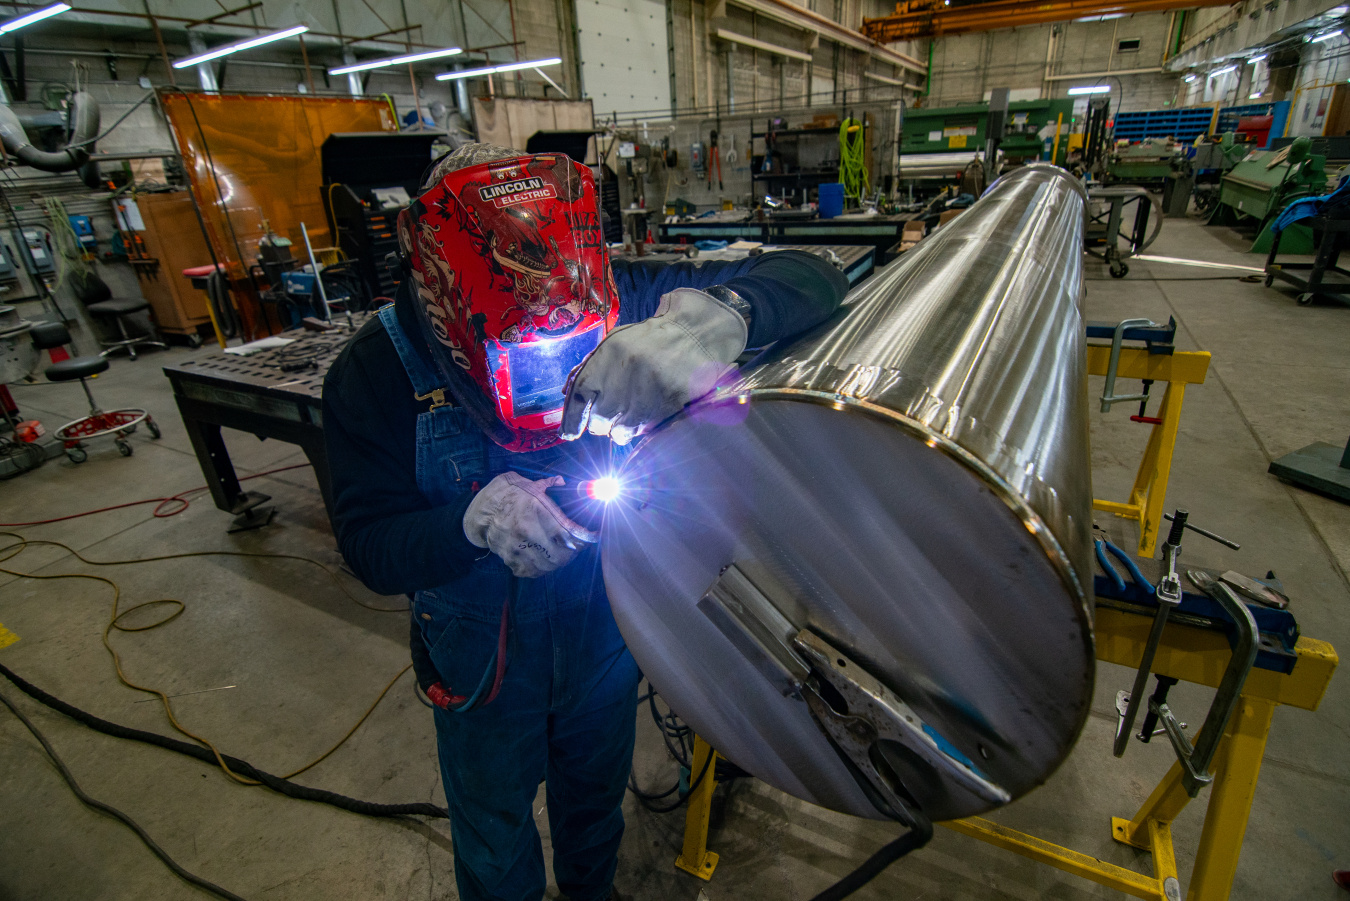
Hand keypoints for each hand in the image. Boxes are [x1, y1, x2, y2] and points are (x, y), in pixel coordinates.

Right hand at [462, 473, 598, 577]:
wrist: (479, 512)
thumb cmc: (507, 494)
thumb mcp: (529, 483)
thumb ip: (550, 485)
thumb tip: (566, 483)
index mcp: (535, 510)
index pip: (569, 531)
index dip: (586, 537)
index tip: (594, 536)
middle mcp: (527, 532)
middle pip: (562, 554)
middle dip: (574, 551)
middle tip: (578, 545)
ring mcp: (518, 548)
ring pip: (549, 566)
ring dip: (560, 561)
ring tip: (564, 552)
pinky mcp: (510, 559)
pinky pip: (532, 572)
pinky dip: (542, 568)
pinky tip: (546, 559)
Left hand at [560, 288, 747, 443]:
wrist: (693, 334)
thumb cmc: (649, 341)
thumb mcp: (614, 344)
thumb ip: (589, 366)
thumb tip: (566, 394)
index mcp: (607, 357)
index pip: (578, 396)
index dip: (571, 420)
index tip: (568, 434)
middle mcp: (624, 377)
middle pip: (599, 420)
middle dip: (601, 422)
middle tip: (610, 414)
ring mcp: (647, 394)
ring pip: (621, 431)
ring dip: (620, 429)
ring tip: (630, 414)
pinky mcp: (669, 406)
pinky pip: (645, 431)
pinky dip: (641, 429)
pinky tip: (646, 416)